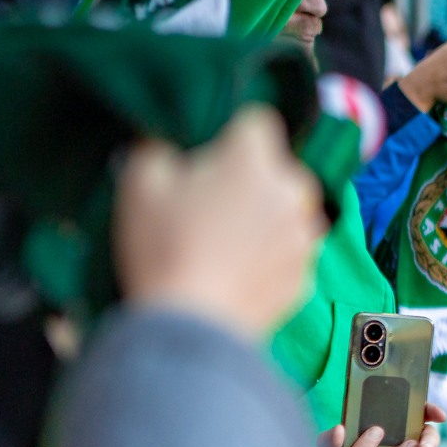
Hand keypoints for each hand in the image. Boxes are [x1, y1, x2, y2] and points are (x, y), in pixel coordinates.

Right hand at [114, 106, 325, 341]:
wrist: (193, 326)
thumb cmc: (164, 249)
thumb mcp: (140, 183)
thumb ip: (159, 148)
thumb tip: (172, 146)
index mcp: (254, 160)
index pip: (257, 120)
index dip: (230, 134)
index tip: (209, 157)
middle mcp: (293, 191)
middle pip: (276, 168)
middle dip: (250, 178)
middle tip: (209, 205)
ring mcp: (306, 235)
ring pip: (287, 209)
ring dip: (265, 216)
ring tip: (224, 242)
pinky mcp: (307, 274)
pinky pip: (290, 249)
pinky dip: (271, 254)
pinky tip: (238, 270)